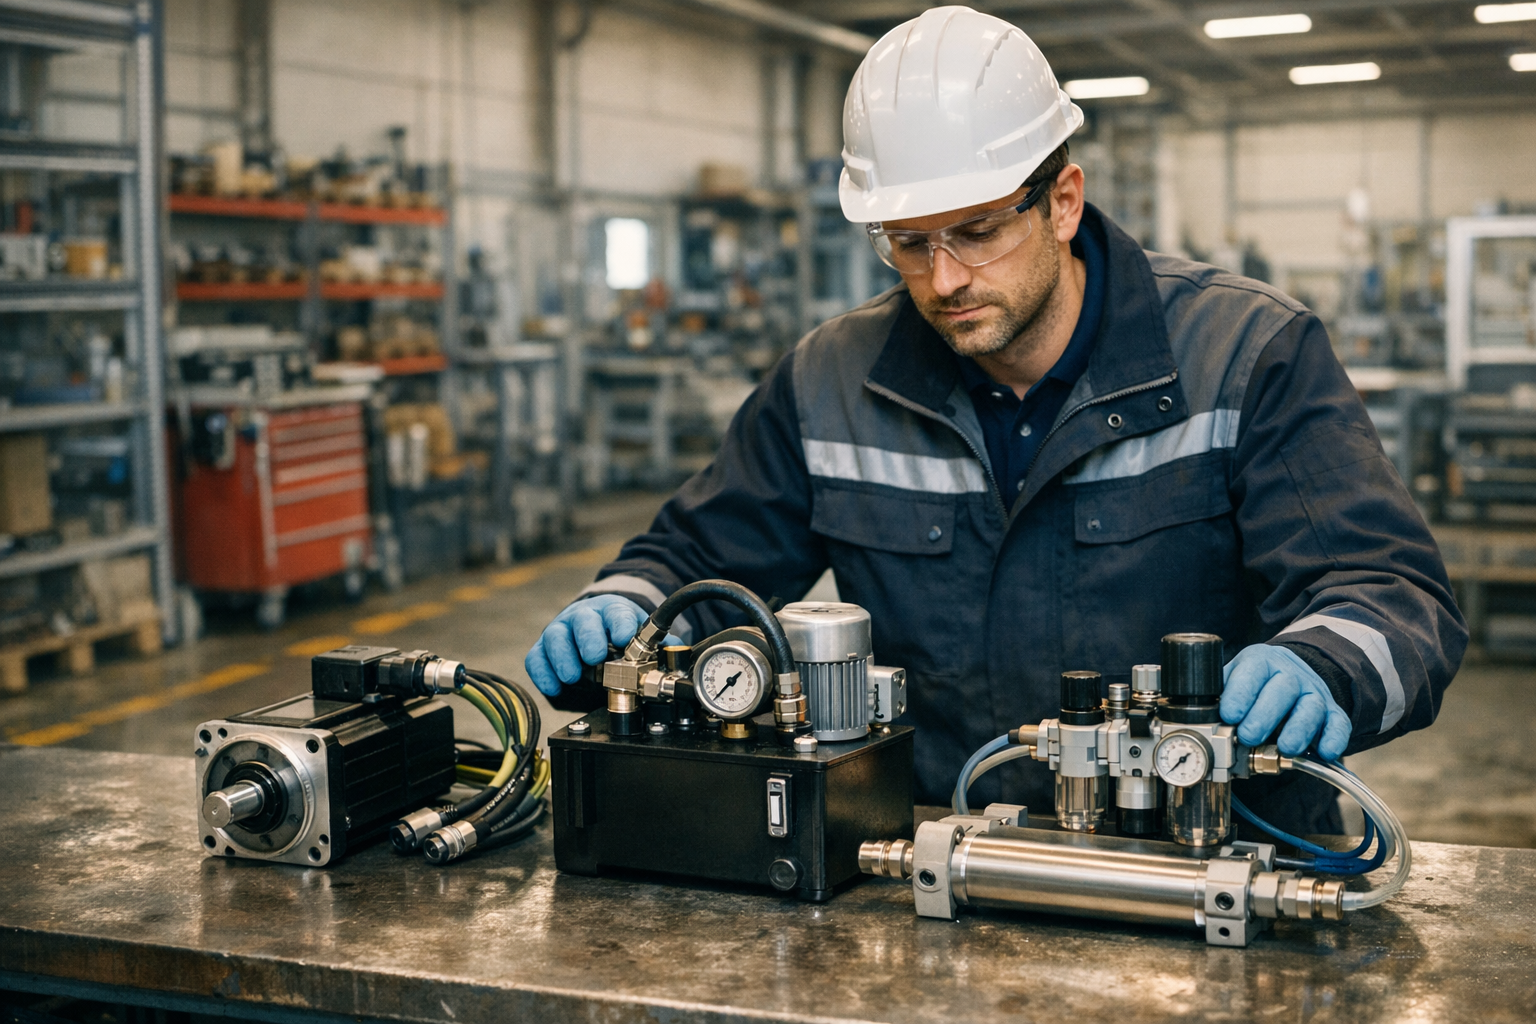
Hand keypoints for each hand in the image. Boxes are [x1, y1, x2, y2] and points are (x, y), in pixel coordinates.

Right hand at [524, 594, 676, 696]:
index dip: (620, 624)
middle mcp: (583, 617)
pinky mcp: (542, 648)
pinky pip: (535, 658)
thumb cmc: (616, 632)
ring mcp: (560, 631)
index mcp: (611, 611)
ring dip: (563, 657)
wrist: (592, 624)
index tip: (623, 636)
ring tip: (573, 676)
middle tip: (595, 657)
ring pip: (554, 636)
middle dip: (588, 638)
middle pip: (582, 620)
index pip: (616, 613)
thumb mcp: (638, 633)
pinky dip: (542, 673)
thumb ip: (657, 645)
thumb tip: (677, 653)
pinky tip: (554, 687)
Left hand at [1220, 644, 1350, 760]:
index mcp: (1260, 662)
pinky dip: (1334, 738)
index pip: (1252, 672)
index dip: (1241, 694)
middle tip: (1249, 736)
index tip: (1229, 714)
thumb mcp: (1232, 679)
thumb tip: (1197, 720)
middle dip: (1265, 715)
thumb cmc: (1254, 683)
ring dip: (1299, 729)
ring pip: (1311, 706)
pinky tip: (1325, 752)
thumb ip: (1218, 696)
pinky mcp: (1333, 712)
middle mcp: (1290, 674)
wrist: (1291, 673)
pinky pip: (1339, 723)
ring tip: (1286, 748)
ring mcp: (1313, 692)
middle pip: (1282, 689)